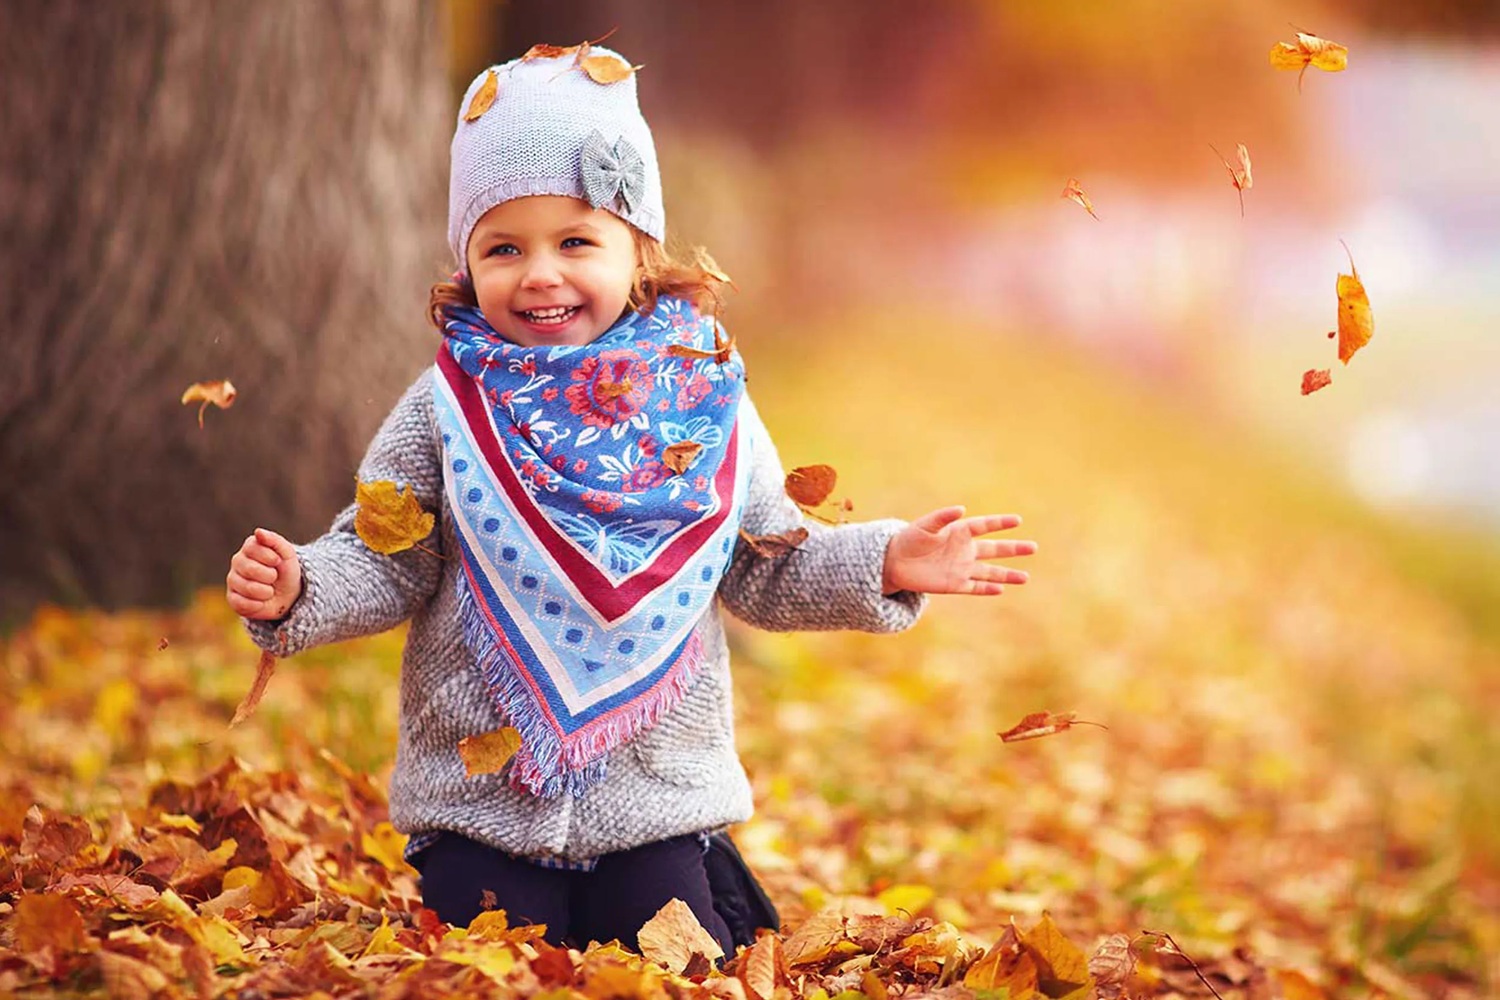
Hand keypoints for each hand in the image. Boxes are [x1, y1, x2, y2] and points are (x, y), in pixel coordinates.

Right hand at [226, 528, 302, 619]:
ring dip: (266, 592)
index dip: (270, 558)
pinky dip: (258, 605)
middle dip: (270, 576)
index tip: (277, 561)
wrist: (288, 594)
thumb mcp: (287, 554)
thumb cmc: (286, 571)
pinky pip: (242, 604)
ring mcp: (233, 580)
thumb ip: (274, 541)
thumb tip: (258, 532)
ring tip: (269, 590)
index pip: (253, 549)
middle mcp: (237, 562)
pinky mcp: (232, 599)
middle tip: (274, 577)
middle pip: (250, 569)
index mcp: (249, 548)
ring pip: (247, 588)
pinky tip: (262, 601)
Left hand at [882, 507, 1035, 595]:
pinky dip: (987, 588)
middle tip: (1034, 547)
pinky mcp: (954, 584)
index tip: (1017, 520)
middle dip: (1014, 548)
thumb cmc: (909, 538)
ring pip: (990, 572)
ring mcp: (961, 568)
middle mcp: (965, 550)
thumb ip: (942, 517)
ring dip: (1007, 575)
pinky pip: (975, 586)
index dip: (1000, 523)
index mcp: (959, 532)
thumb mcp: (925, 525)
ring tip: (1026, 577)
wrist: (895, 562)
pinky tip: (1001, 589)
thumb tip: (961, 509)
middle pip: (994, 549)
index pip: (984, 526)